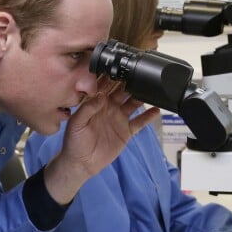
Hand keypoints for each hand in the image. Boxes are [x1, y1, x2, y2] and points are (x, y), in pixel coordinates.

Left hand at [44, 76, 159, 204]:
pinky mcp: (126, 131)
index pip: (106, 85)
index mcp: (96, 102)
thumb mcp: (77, 123)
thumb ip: (87, 108)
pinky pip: (139, 122)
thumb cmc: (74, 142)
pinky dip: (148, 116)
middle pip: (122, 91)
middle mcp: (109, 107)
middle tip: (140, 73)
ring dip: (141, 96)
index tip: (121, 68)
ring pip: (133, 103)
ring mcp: (119, 118)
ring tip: (151, 89)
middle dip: (130, 82)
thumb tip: (101, 95)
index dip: (113, 76)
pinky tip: (157, 109)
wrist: (81, 163)